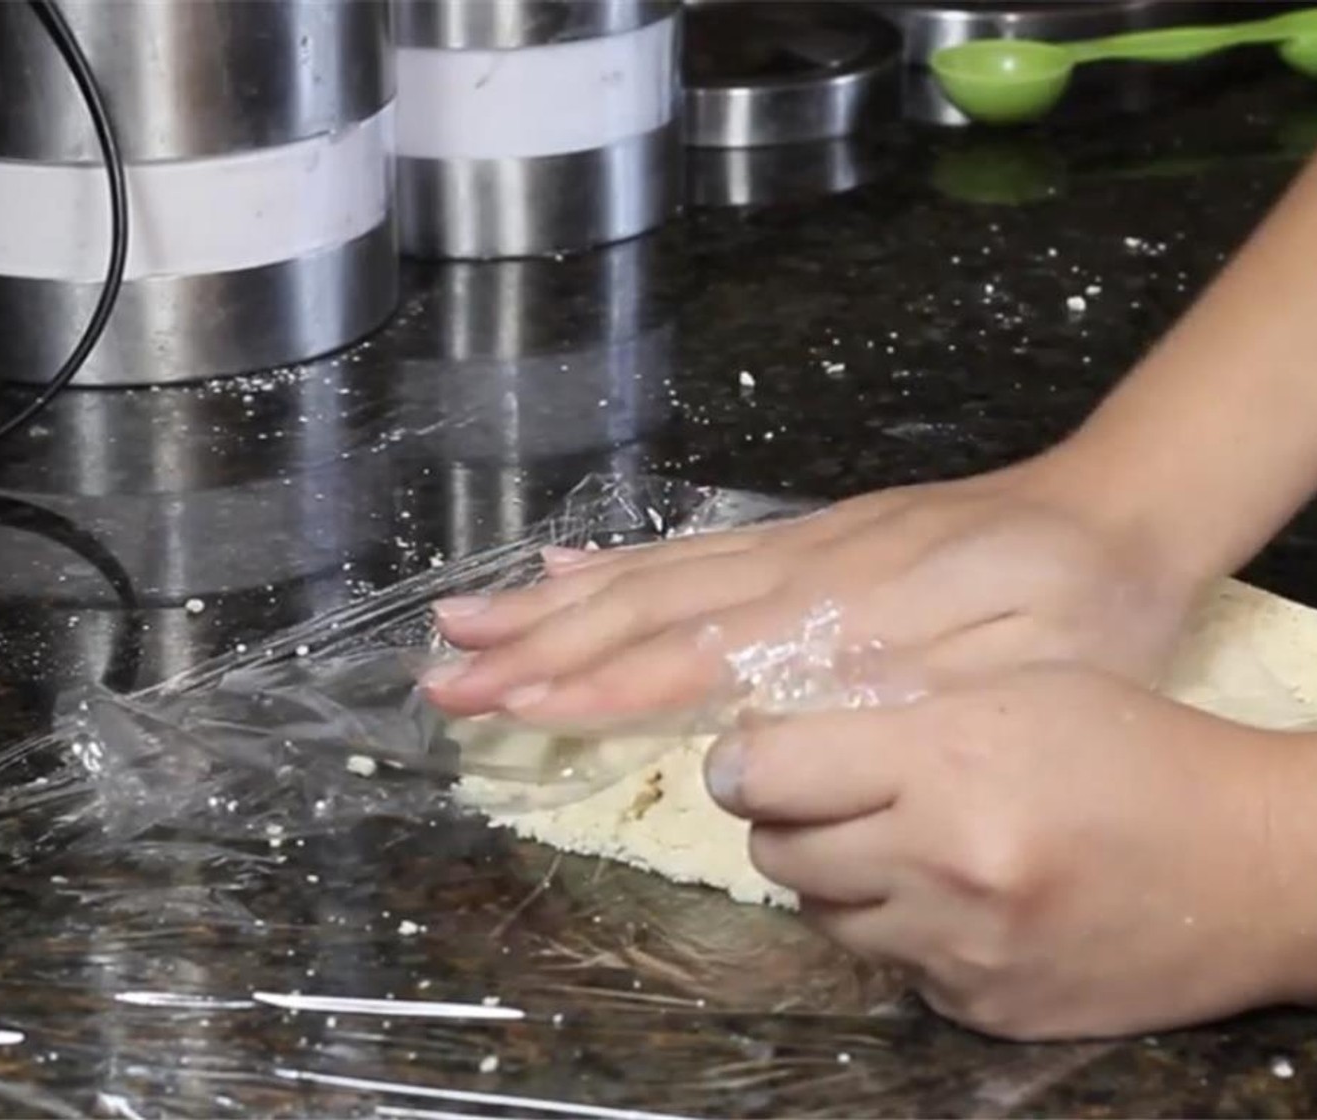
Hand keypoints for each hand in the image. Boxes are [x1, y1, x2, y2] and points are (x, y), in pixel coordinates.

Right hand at [425, 457, 1198, 723]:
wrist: (1109, 512)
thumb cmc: (1075, 612)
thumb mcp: (1015, 671)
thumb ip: (891, 688)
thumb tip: (766, 712)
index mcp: (838, 612)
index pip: (689, 656)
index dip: (593, 686)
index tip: (508, 708)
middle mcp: (791, 572)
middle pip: (642, 611)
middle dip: (536, 650)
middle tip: (442, 674)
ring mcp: (788, 548)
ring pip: (651, 574)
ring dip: (551, 605)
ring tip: (464, 620)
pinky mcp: (797, 539)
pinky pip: (692, 549)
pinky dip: (617, 564)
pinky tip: (564, 572)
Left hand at [706, 667, 1312, 1039]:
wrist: (1256, 868)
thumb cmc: (1136, 751)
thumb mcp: (1016, 687)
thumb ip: (895, 711)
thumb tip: (780, 745)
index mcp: (948, 763)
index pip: (770, 773)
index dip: (740, 764)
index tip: (742, 759)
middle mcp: (943, 864)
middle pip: (778, 852)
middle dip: (785, 820)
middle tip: (825, 797)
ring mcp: (961, 949)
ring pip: (822, 915)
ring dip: (836, 878)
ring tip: (896, 843)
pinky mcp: (981, 1008)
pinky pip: (889, 964)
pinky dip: (899, 929)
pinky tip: (953, 896)